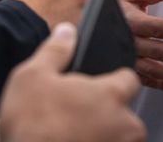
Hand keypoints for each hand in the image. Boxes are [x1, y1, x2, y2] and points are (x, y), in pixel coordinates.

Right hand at [0, 22, 144, 141]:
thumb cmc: (32, 126)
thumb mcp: (33, 76)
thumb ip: (55, 51)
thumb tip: (67, 31)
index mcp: (111, 95)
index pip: (129, 79)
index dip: (113, 80)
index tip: (97, 85)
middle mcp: (125, 126)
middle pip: (126, 114)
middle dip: (107, 114)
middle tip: (77, 116)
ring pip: (119, 138)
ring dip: (102, 136)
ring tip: (72, 134)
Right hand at [118, 0, 162, 95]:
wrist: (93, 26)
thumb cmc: (119, 9)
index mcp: (129, 21)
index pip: (156, 26)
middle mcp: (127, 41)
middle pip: (155, 50)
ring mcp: (126, 58)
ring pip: (151, 68)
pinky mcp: (127, 70)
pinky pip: (145, 81)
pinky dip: (162, 86)